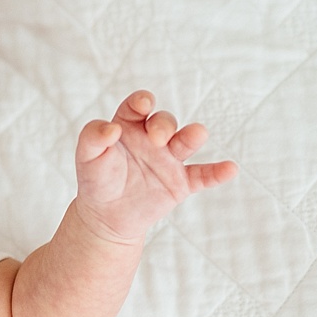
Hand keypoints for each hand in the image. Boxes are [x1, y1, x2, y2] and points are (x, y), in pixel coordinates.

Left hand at [73, 90, 235, 244]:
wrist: (106, 216)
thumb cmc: (97, 179)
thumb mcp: (86, 156)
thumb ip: (92, 136)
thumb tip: (111, 128)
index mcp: (129, 124)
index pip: (138, 105)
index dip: (142, 101)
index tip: (143, 105)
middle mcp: (153, 137)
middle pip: (165, 121)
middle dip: (163, 125)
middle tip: (157, 138)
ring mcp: (169, 159)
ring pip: (187, 140)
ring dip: (193, 135)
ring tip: (195, 135)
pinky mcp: (181, 182)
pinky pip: (203, 175)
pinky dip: (217, 172)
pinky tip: (230, 169)